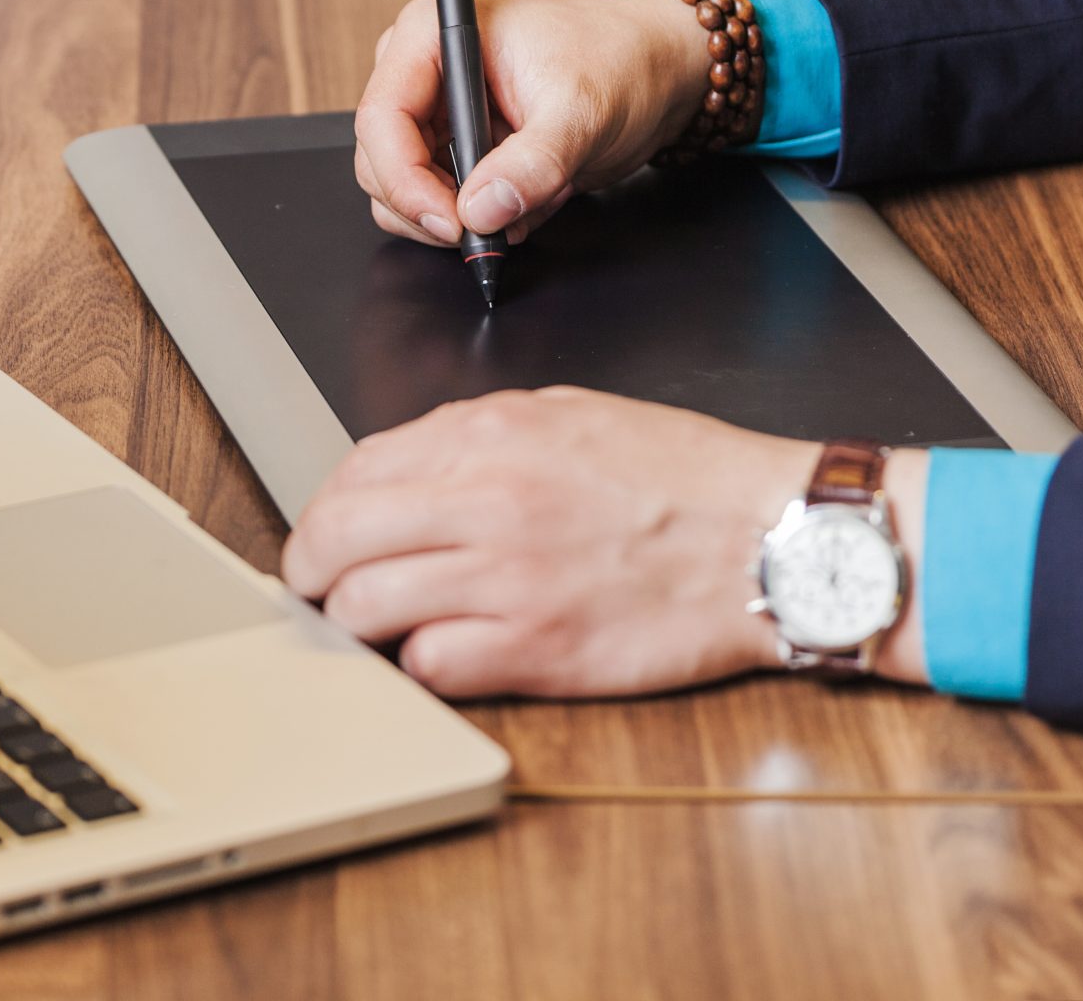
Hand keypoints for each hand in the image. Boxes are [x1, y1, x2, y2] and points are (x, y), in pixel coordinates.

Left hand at [281, 386, 931, 697]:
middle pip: (334, 539)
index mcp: (490, 436)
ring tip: (377, 629)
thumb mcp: (571, 416)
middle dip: (310, 571)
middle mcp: (487, 499)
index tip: (329, 536)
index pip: (354, 473)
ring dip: (357, 624)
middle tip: (317, 590)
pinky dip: (419, 666)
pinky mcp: (535, 648)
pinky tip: (443, 654)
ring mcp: (507, 577)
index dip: (325, 512)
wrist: (772, 539)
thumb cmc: (687, 479)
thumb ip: (479, 437)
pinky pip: (428, 665)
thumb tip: (404, 470)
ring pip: (364, 607)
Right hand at [353, 0, 712, 246]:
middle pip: (380, 163)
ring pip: (402, 193)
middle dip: (434, 208)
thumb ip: (532, 163)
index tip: (452, 222)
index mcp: (435, 34)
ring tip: (529, 199)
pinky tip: (529, 200)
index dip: (405, 181)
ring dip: (462, 219)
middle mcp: (424, 72)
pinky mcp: (457, 149)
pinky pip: (438, 205)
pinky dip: (481, 221)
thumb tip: (481, 210)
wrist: (658, 70)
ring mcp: (436, 114)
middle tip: (494, 228)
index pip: (381, 118)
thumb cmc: (621, 60)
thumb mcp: (582, 111)